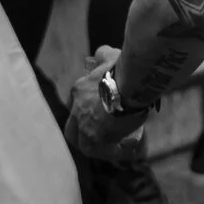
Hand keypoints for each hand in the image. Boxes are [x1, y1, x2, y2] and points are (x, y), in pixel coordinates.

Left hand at [64, 46, 147, 162]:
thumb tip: (100, 52)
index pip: (77, 106)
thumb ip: (104, 55)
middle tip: (103, 137)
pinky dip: (115, 151)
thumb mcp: (111, 56)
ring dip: (101, 147)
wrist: (131, 82)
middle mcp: (76, 108)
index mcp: (79, 90)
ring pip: (84, 143)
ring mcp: (83, 124)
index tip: (103, 116)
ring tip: (121, 145)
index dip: (88, 113)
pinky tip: (131, 147)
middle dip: (85, 135)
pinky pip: (101, 150)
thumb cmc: (124, 68)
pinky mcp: (93, 137)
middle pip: (72, 129)